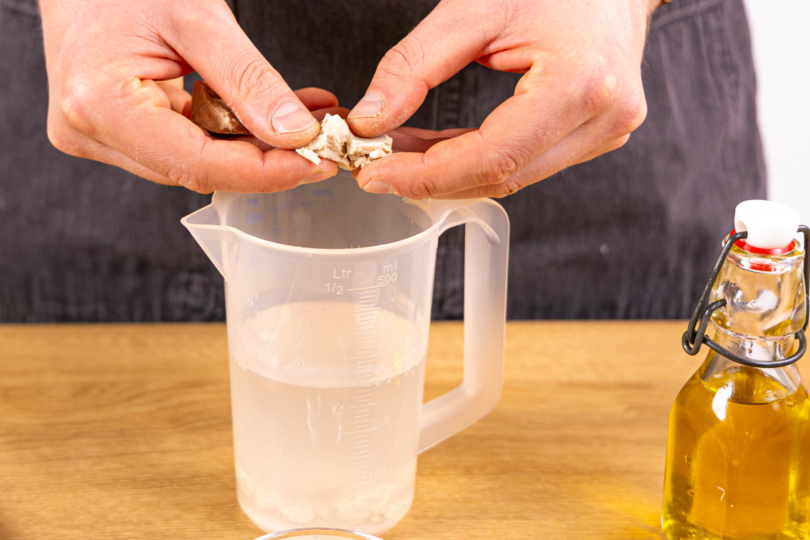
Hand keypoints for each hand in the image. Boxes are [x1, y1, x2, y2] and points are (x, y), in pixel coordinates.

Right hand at [41, 0, 337, 192]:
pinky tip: (273, 116)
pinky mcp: (119, 131)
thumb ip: (248, 79)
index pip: (196, 163)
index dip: (263, 171)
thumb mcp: (197, 18)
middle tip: (322, 144)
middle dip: (267, 159)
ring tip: (307, 118)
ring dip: (256, 145)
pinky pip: (187, 143)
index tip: (314, 163)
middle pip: (198, 168)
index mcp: (100, 104)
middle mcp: (92, 131)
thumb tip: (294, 133)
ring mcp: (103, 135)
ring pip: (198, 161)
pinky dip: (233, 131)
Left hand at [347, 0, 658, 197]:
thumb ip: (414, 67)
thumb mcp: (472, 9)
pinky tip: (438, 150)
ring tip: (400, 153)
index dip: (426, 175)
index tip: (375, 173)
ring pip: (512, 177)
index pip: (491, 158)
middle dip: (430, 179)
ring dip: (450, 174)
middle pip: (501, 177)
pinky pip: (525, 163)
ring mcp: (606, 131)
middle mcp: (603, 119)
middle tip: (376, 167)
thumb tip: (370, 120)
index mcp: (581, 85)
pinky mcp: (596, 134)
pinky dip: (476, 162)